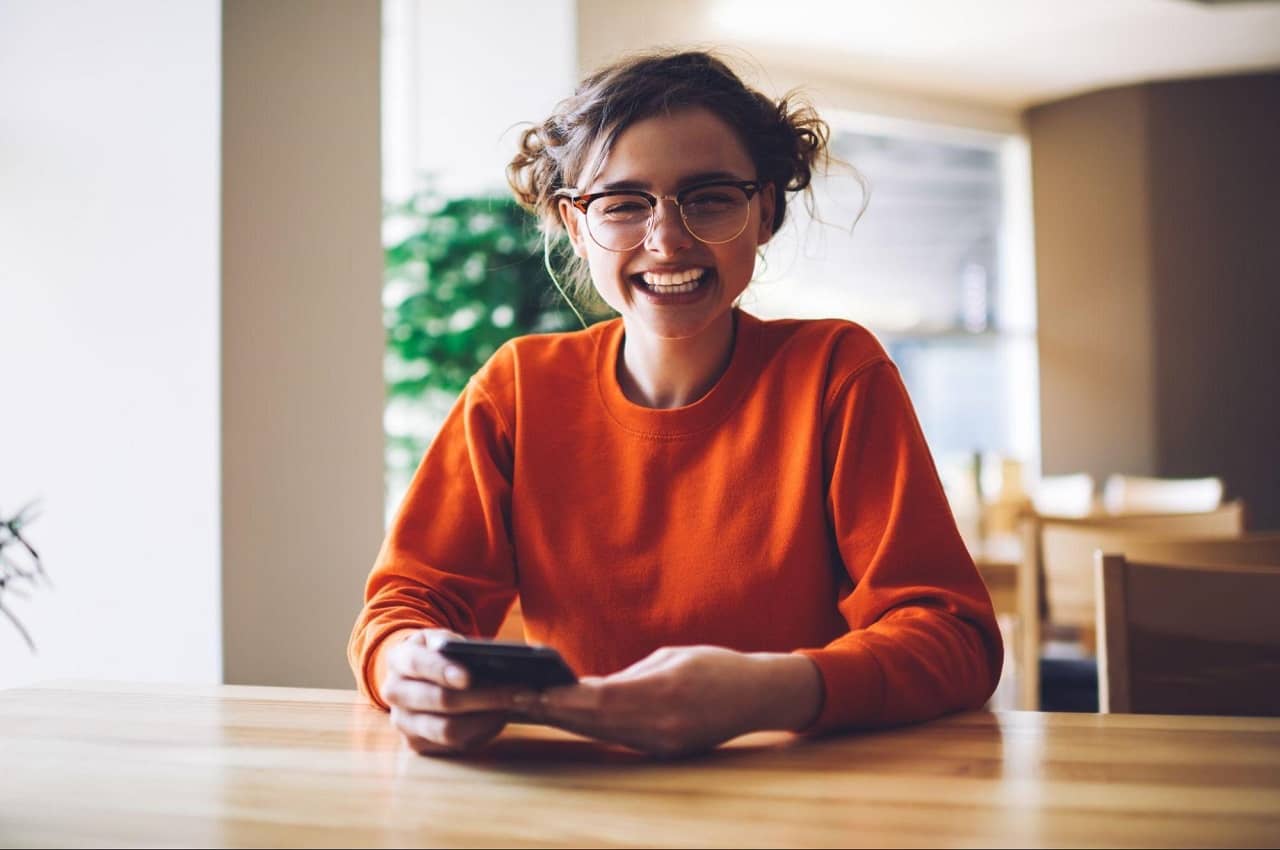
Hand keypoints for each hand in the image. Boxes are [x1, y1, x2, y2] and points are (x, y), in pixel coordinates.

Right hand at [380, 629, 530, 755]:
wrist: (414, 676)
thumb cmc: (435, 654)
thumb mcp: (440, 639)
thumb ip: (455, 643)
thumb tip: (488, 658)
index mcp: (399, 659)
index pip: (418, 664)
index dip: (444, 671)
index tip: (469, 676)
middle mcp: (394, 692)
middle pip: (440, 700)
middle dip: (484, 696)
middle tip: (519, 691)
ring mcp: (403, 722)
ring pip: (448, 729)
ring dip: (487, 718)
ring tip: (515, 705)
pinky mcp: (416, 744)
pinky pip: (453, 745)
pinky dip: (481, 731)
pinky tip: (499, 717)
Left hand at [527, 646, 821, 757]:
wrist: (760, 695)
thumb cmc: (717, 666)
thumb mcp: (672, 658)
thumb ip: (631, 676)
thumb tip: (588, 687)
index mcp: (662, 694)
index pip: (598, 698)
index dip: (560, 695)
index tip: (527, 688)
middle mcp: (659, 725)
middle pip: (591, 720)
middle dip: (549, 710)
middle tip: (510, 699)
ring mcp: (661, 742)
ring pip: (599, 732)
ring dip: (562, 721)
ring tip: (526, 708)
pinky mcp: (663, 750)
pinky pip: (617, 738)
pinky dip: (588, 728)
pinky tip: (563, 718)